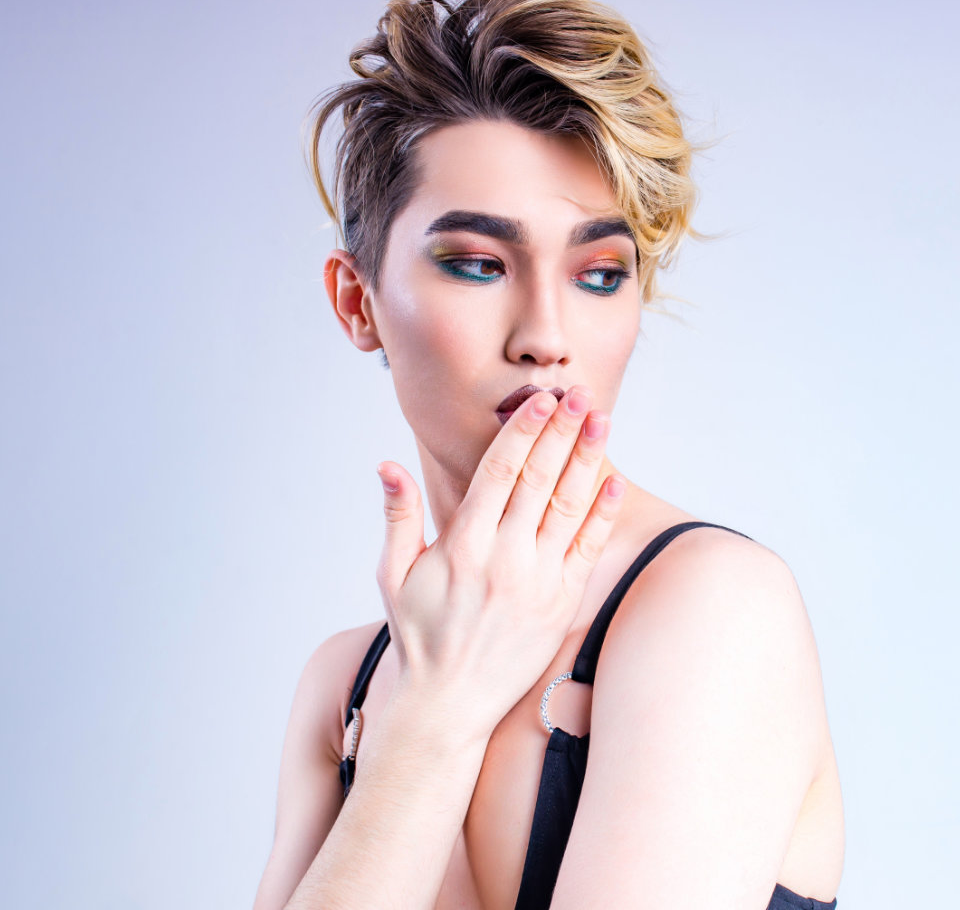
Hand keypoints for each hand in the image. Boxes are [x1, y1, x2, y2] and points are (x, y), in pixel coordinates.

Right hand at [374, 386, 624, 740]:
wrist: (449, 704)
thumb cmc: (418, 635)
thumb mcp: (393, 574)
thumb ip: (398, 516)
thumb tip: (386, 465)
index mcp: (463, 544)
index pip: (500, 471)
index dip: (523, 430)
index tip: (540, 399)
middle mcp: (504, 558)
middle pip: (541, 478)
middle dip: (562, 430)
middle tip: (578, 393)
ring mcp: (537, 581)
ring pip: (569, 506)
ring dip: (587, 460)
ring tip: (601, 421)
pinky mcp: (561, 604)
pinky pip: (587, 550)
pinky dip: (603, 515)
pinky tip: (614, 483)